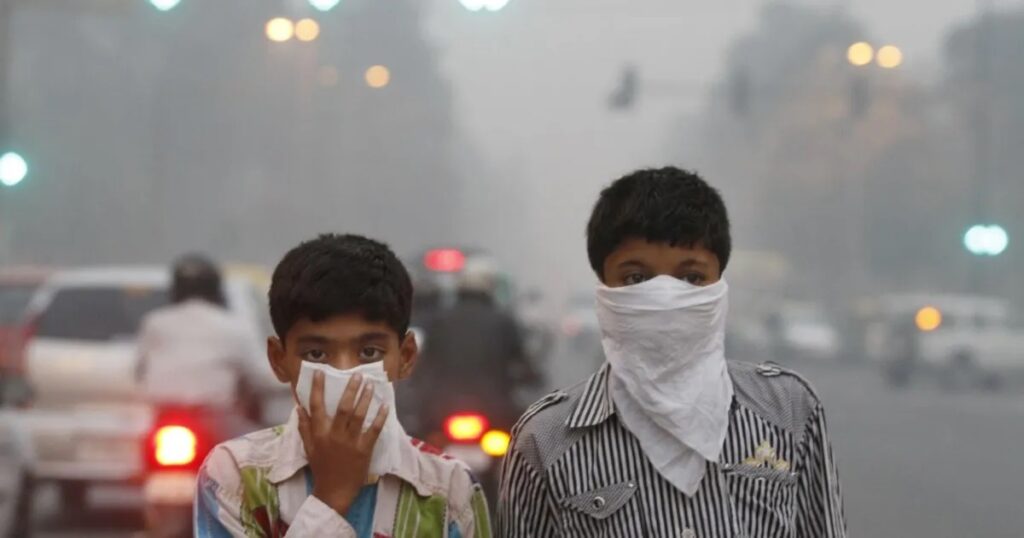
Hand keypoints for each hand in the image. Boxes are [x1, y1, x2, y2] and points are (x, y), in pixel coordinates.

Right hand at [295, 371, 387, 515]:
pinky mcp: (364, 450)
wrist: (333, 492)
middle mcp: (334, 435)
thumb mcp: (309, 448)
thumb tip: (299, 407)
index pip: (316, 406)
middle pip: (343, 407)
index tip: (320, 372)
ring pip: (359, 416)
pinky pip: (374, 430)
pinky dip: (380, 417)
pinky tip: (385, 406)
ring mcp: (350, 442)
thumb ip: (304, 428)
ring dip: (365, 399)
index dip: (317, 388)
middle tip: (357, 375)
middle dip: (351, 389)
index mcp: (319, 433)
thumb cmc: (321, 468)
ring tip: (371, 385)